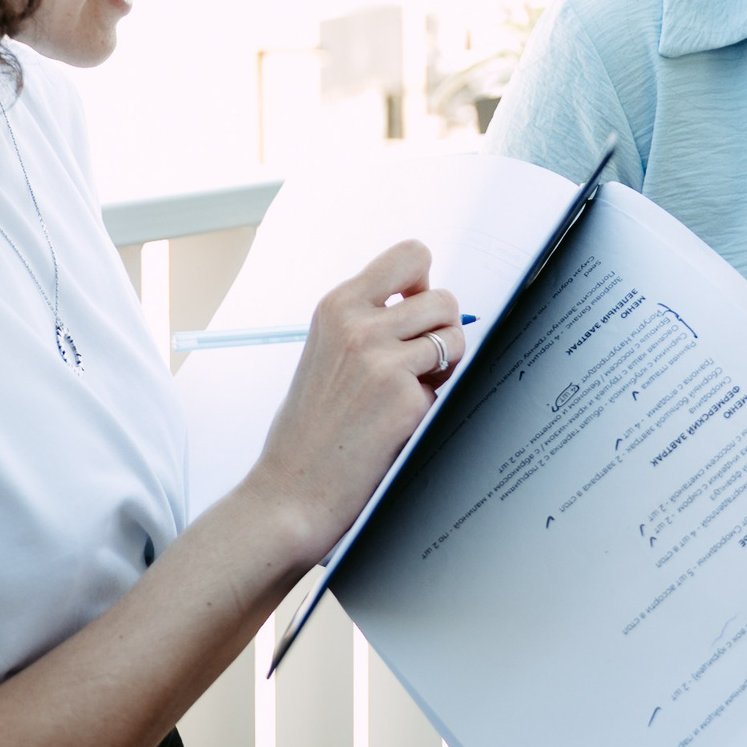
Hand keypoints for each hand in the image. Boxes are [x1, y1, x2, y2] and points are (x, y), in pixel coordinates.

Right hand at [236, 241, 465, 567]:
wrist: (290, 492)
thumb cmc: (310, 429)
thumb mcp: (326, 352)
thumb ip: (368, 321)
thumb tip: (427, 299)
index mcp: (336, 306)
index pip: (411, 255)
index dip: (424, 285)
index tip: (413, 314)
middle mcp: (358, 324)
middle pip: (445, 297)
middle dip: (442, 332)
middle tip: (416, 367)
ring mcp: (381, 359)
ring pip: (456, 336)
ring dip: (445, 365)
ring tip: (408, 393)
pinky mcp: (404, 397)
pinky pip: (447, 383)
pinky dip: (433, 403)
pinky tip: (398, 423)